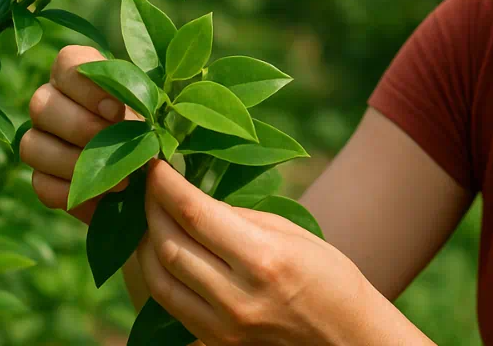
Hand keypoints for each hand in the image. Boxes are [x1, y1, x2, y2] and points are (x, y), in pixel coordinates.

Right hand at [20, 45, 144, 223]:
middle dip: (80, 126)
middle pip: (41, 103)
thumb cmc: (155, 129)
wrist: (152, 172)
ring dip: (73, 162)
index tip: (116, 109)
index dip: (87, 85)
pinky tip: (100, 196)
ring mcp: (40, 139)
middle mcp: (51, 102)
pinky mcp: (41, 176)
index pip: (67, 62)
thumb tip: (144, 120)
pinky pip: (40, 183)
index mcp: (80, 76)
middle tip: (114, 142)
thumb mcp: (157, 112)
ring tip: (115, 177)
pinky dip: (69, 192)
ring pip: (31, 145)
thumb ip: (147, 105)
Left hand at [137, 160, 377, 345]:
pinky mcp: (216, 341)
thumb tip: (195, 201)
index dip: (165, 185)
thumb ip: (239, 218)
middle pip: (169, 245)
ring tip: (150, 217)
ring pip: (160, 278)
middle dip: (151, 208)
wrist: (346, 337)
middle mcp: (237, 295)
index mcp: (263, 258)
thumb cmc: (329, 276)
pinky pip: (170, 303)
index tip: (154, 164)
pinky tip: (162, 252)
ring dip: (146, 242)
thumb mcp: (291, 233)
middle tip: (149, 185)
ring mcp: (223, 325)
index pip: (195, 214)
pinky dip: (159, 273)